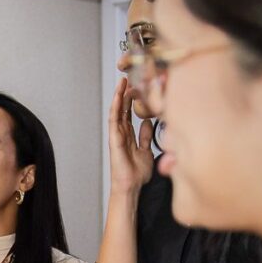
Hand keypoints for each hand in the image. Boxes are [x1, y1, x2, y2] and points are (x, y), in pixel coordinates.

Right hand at [108, 75, 154, 194]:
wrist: (131, 186)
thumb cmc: (137, 173)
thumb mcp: (147, 150)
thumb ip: (145, 136)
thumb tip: (148, 122)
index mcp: (129, 135)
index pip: (129, 112)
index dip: (132, 99)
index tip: (137, 85)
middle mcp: (121, 133)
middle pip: (122, 108)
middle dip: (125, 93)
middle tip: (130, 76)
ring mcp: (116, 135)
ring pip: (117, 110)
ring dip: (119, 95)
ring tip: (122, 80)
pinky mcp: (114, 139)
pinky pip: (114, 120)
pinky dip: (116, 107)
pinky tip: (118, 96)